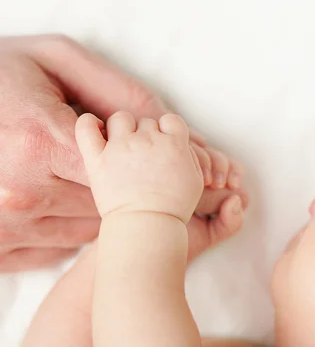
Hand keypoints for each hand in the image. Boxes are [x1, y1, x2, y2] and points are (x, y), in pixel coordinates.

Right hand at [0, 35, 244, 270]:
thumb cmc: (0, 72)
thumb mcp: (57, 59)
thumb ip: (116, 88)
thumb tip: (169, 120)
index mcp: (38, 143)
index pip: (130, 172)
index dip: (172, 173)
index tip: (217, 178)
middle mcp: (21, 191)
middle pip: (115, 205)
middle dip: (158, 197)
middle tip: (204, 189)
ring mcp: (5, 224)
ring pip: (91, 230)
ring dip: (123, 216)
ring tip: (152, 198)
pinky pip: (58, 248)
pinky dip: (81, 230)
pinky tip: (95, 210)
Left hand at [76, 112, 203, 221]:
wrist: (148, 226)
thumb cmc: (173, 208)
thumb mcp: (195, 180)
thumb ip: (189, 155)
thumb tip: (179, 143)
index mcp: (173, 143)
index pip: (171, 120)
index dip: (168, 130)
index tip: (165, 144)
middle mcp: (147, 140)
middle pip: (146, 122)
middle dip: (146, 136)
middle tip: (144, 156)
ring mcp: (121, 147)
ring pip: (120, 119)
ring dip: (122, 128)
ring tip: (122, 145)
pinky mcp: (98, 159)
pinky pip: (86, 128)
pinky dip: (88, 123)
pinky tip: (94, 127)